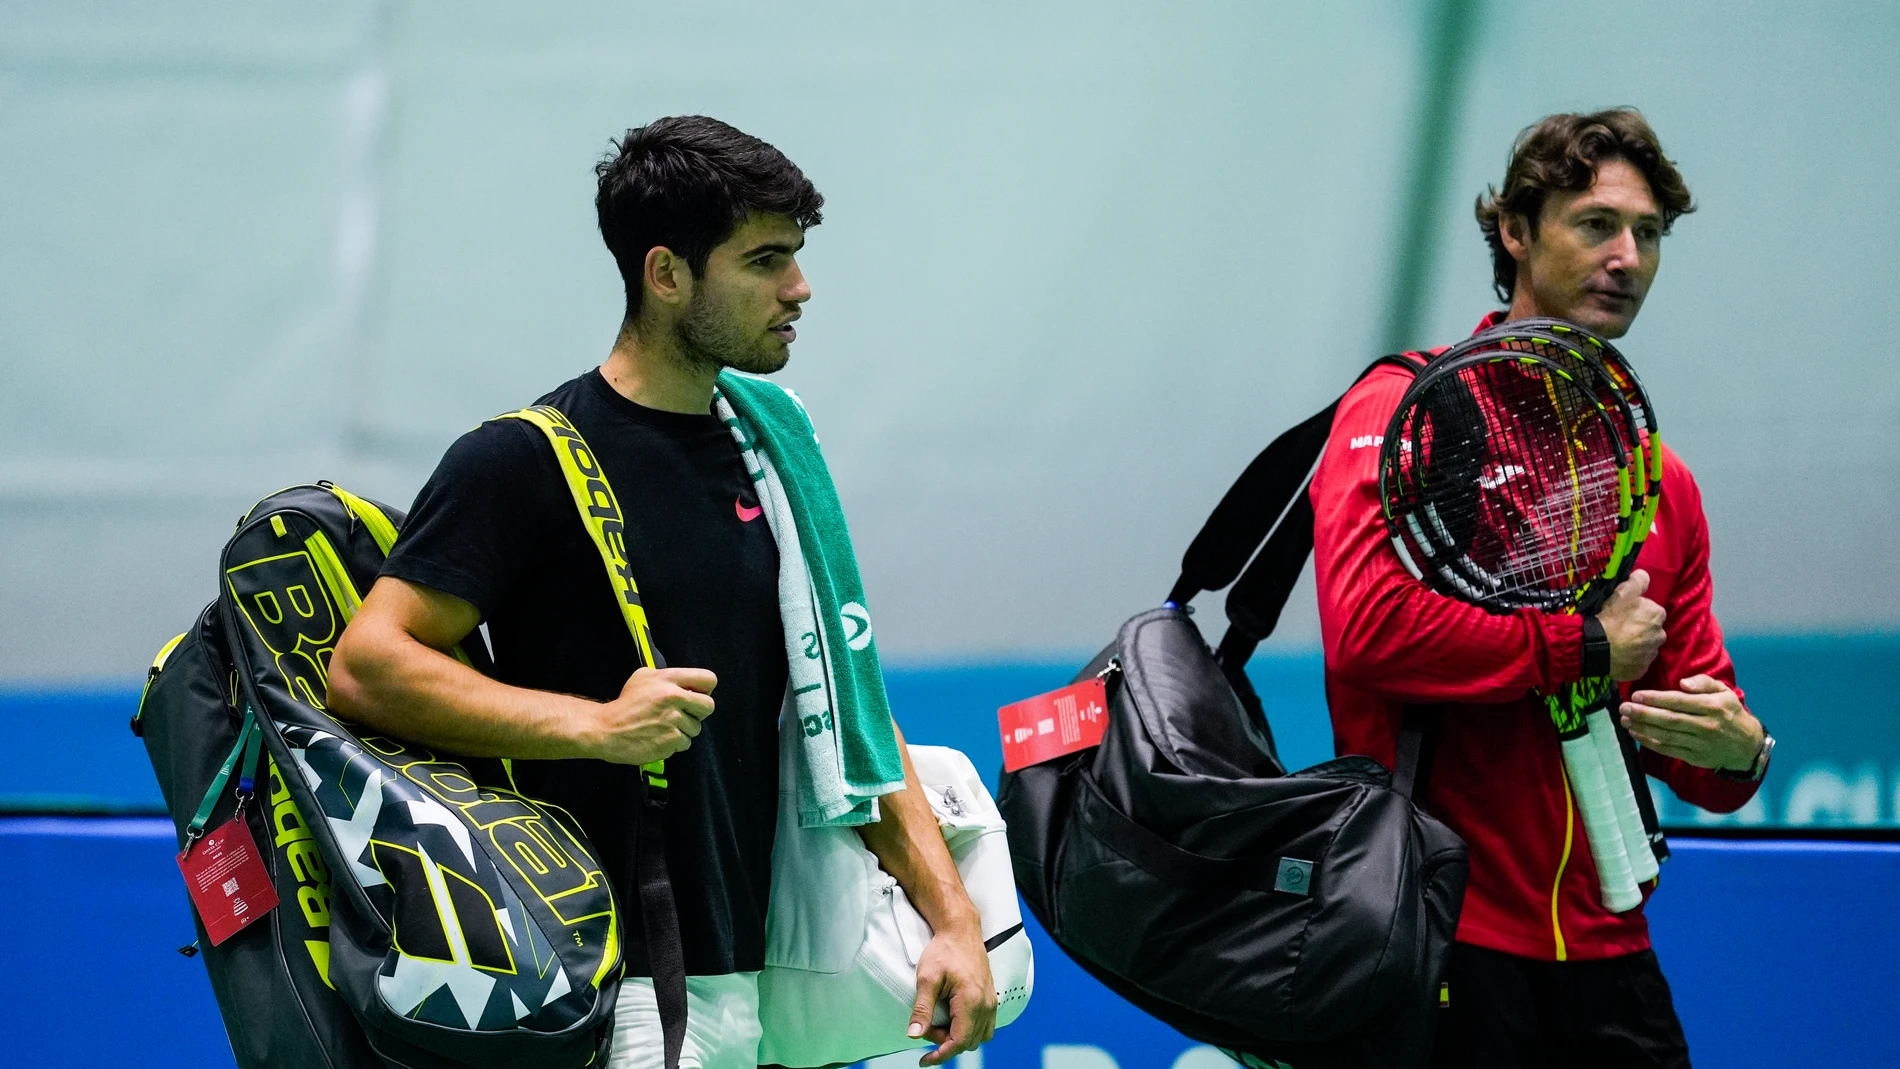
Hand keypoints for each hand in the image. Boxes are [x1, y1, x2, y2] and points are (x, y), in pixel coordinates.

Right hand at [580, 666, 715, 764]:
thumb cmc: (626, 704)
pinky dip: (674, 743)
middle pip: (709, 706)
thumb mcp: (643, 677)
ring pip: (696, 728)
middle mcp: (674, 697)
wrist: (606, 729)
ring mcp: (673, 720)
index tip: (693, 696)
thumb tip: (690, 686)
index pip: (709, 680)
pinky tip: (659, 738)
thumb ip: (669, 678)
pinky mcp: (671, 741)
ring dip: (683, 730)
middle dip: (697, 712)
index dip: (704, 689)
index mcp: (669, 679)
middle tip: (682, 714)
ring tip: (663, 727)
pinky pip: (685, 743)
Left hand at [907, 923, 996, 1065]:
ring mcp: (991, 1002)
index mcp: (971, 1001)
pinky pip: (985, 1026)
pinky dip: (969, 1030)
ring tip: (939, 1023)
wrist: (961, 931)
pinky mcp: (991, 999)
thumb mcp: (927, 978)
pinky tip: (953, 1019)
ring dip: (958, 1038)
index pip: (959, 1042)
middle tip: (927, 1027)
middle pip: (969, 1042)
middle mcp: (986, 1004)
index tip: (925, 1060)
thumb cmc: (945, 950)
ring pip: (979, 1037)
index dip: (941, 1055)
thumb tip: (914, 1034)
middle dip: (946, 1043)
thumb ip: (922, 1009)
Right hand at [1595, 569, 1665, 681]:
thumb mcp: (1622, 592)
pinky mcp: (1641, 670)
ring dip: (1636, 645)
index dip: (1638, 611)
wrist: (1595, 646)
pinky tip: (1617, 655)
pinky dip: (1630, 659)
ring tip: (1618, 643)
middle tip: (1620, 629)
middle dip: (1640, 629)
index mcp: (1658, 614)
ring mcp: (1650, 655)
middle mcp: (1660, 635)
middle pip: (1651, 630)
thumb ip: (1637, 581)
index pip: (1652, 611)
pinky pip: (1637, 662)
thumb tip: (1644, 575)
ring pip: (1645, 647)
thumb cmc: (1610, 617)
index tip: (1624, 614)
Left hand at [1621, 674, 1762, 770]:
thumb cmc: (1730, 713)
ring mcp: (1700, 743)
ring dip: (1642, 728)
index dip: (1656, 699)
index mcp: (1713, 707)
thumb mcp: (1724, 692)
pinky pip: (1668, 749)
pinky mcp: (1694, 757)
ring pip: (1666, 736)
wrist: (1747, 746)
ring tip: (1625, 720)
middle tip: (1624, 707)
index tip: (1636, 695)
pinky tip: (1636, 733)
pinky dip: (1650, 742)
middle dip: (1644, 713)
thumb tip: (1683, 683)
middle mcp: (1706, 725)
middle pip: (1670, 719)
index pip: (1679, 702)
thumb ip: (1704, 683)